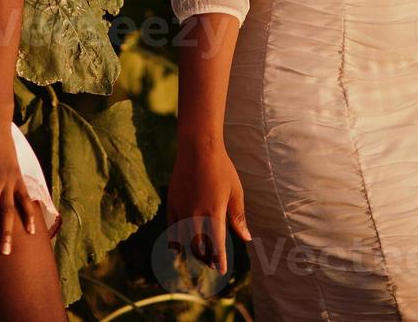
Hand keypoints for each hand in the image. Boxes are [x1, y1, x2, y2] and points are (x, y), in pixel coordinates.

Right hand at [165, 137, 249, 273]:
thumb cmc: (221, 168)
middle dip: (206, 258)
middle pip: (198, 246)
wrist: (198, 147)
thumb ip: (238, 217)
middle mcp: (195, 214)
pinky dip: (174, 239)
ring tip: (199, 256)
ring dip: (192, 251)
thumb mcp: (235, 192)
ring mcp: (181, 208)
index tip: (222, 271)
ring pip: (183, 239)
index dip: (220, 260)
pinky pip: (171, 227)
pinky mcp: (172, 202)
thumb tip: (246, 238)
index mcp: (214, 213)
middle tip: (212, 264)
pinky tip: (177, 248)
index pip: (216, 245)